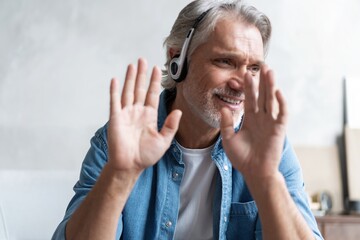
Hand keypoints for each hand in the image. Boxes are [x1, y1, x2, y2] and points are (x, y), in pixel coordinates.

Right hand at [107, 58, 181, 175]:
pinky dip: (114, 91)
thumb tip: (179, 111)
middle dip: (142, 74)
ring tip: (132, 65)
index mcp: (149, 116)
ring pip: (128, 91)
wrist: (130, 166)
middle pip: (140, 89)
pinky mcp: (115, 118)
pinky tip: (115, 80)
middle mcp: (137, 112)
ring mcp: (126, 114)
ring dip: (130, 78)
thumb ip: (170, 125)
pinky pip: (115, 102)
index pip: (152, 94)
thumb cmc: (145, 155)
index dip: (154, 82)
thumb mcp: (163, 141)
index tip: (157, 69)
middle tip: (142, 60)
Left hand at [220, 65, 287, 180]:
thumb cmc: (242, 158)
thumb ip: (226, 124)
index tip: (245, 74)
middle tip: (261, 66)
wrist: (254, 172)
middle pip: (261, 96)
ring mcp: (270, 123)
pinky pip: (281, 114)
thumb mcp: (229, 139)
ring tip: (270, 72)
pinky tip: (277, 92)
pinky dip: (281, 103)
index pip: (249, 99)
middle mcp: (261, 119)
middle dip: (261, 82)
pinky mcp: (278, 130)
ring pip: (271, 101)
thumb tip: (223, 107)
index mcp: (249, 120)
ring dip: (271, 86)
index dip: (248, 87)